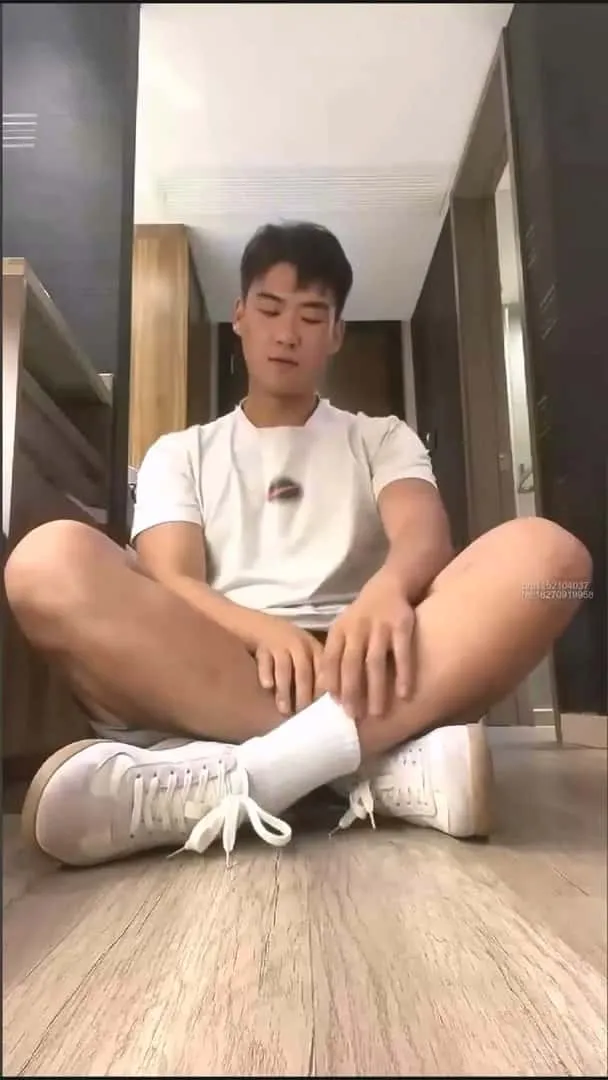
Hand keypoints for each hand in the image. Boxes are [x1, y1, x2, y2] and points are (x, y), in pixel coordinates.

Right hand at [253, 616, 324, 715]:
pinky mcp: (261, 645)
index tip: (322, 710)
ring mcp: (279, 642)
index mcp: (314, 647)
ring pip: (285, 669)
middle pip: (304, 672)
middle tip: (303, 715)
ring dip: (285, 691)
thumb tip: (325, 705)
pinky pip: (265, 661)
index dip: (322, 690)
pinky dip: (266, 674)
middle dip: (304, 695)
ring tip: (284, 710)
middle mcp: (299, 644)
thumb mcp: (304, 654)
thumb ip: (314, 674)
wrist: (255, 623)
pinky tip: (267, 686)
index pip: (323, 669)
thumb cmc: (284, 647)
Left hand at [321, 570, 415, 719]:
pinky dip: (404, 674)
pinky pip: (403, 653)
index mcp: (339, 630)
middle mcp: (357, 628)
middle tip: (354, 716)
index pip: (331, 659)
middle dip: (351, 692)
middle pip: (351, 664)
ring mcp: (380, 626)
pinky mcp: (402, 625)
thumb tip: (325, 689)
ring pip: (376, 662)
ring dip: (376, 689)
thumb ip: (334, 654)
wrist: (389, 585)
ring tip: (378, 713)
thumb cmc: (362, 615)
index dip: (332, 683)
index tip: (336, 706)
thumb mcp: (343, 629)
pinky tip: (405, 694)